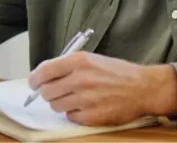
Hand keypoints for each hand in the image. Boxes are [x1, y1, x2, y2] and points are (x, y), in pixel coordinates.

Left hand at [27, 52, 176, 125]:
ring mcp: (85, 99)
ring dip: (62, 103)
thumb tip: (45, 76)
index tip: (33, 83)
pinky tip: (87, 106)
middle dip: (49, 93)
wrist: (142, 87)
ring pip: (56, 106)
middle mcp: (80, 79)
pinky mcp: (91, 116)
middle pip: (47, 91)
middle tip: (59, 91)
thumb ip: (68, 66)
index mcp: (79, 61)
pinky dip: (75, 114)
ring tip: (77, 98)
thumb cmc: (117, 73)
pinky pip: (70, 117)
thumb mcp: (92, 60)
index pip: (44, 71)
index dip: (35, 79)